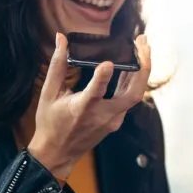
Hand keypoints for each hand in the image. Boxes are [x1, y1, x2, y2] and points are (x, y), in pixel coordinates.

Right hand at [27, 32, 150, 179]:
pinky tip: (133, 64)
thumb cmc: (50, 123)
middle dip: (143, 66)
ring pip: (136, 95)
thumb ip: (58, 65)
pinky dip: (133, 80)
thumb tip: (61, 38)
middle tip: (142, 41)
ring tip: (142, 46)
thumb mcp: (49, 93)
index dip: (102, 77)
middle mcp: (102, 116)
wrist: (57, 153)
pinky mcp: (117, 120)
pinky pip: (130, 98)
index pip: (95, 93)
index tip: (108, 62)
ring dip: (142, 70)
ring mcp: (113, 120)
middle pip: (133, 93)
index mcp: (82, 109)